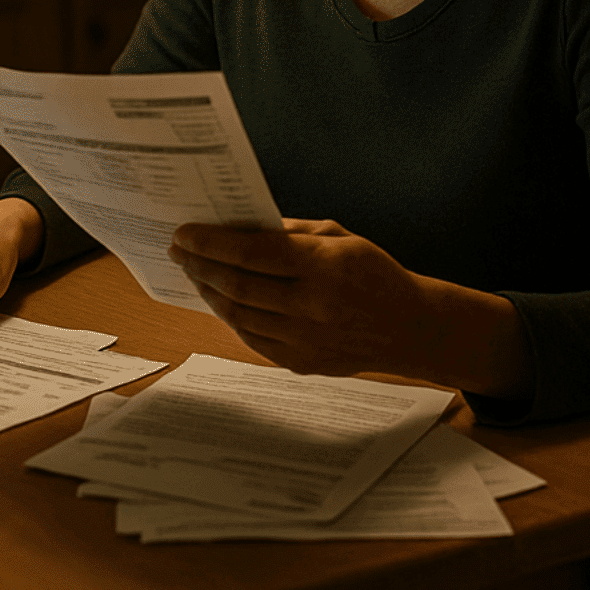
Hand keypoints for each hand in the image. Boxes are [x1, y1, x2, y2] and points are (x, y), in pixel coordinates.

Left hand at [169, 218, 532, 397]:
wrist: (409, 328)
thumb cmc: (373, 274)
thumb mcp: (340, 238)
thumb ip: (291, 233)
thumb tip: (240, 228)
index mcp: (323, 267)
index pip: (252, 253)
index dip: (211, 243)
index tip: (184, 233)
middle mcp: (312, 306)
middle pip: (238, 286)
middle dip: (200, 265)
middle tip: (179, 250)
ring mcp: (305, 339)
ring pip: (238, 315)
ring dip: (209, 291)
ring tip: (194, 272)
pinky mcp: (301, 362)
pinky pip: (252, 338)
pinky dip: (230, 317)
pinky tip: (220, 299)